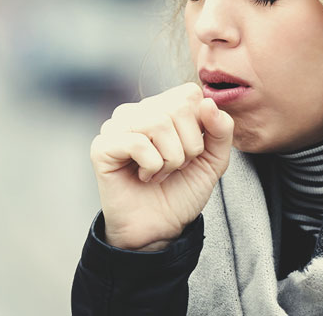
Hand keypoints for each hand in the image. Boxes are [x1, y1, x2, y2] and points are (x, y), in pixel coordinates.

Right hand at [89, 82, 234, 250]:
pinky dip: (152, 166)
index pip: (189, 93)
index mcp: (161, 108)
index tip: (191, 152)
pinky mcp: (102, 147)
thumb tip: (208, 103)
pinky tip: (144, 177)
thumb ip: (221, 130)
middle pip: (177, 107)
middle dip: (189, 146)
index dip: (201, 126)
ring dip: (171, 158)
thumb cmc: (181, 192)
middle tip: (176, 166)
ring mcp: (116, 127)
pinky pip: (137, 143)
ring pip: (158, 123)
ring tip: (160, 173)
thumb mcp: (213, 160)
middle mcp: (137, 112)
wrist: (159, 229)